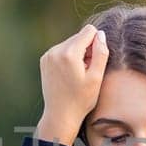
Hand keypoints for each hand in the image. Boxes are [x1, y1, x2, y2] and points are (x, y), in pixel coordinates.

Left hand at [37, 24, 108, 142]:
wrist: (60, 114)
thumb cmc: (81, 99)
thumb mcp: (96, 77)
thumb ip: (101, 53)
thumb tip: (100, 34)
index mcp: (69, 54)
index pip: (89, 31)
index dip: (96, 44)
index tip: (94, 62)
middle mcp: (55, 51)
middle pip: (79, 36)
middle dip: (86, 49)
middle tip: (86, 71)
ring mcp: (48, 55)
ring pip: (70, 43)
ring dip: (77, 54)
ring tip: (77, 74)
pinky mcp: (44, 60)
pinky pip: (62, 50)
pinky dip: (68, 58)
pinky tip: (69, 74)